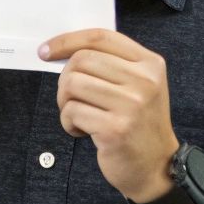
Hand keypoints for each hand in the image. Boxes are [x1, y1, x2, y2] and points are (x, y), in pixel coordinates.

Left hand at [42, 28, 178, 203]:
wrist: (157, 167)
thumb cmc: (138, 123)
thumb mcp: (138, 86)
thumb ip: (111, 64)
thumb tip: (62, 49)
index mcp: (150, 64)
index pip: (100, 37)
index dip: (67, 41)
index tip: (46, 51)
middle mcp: (145, 81)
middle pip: (81, 60)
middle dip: (65, 79)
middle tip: (71, 99)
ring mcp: (132, 105)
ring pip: (72, 84)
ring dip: (65, 103)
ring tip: (79, 116)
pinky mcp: (115, 128)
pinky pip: (72, 112)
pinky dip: (69, 123)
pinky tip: (83, 131)